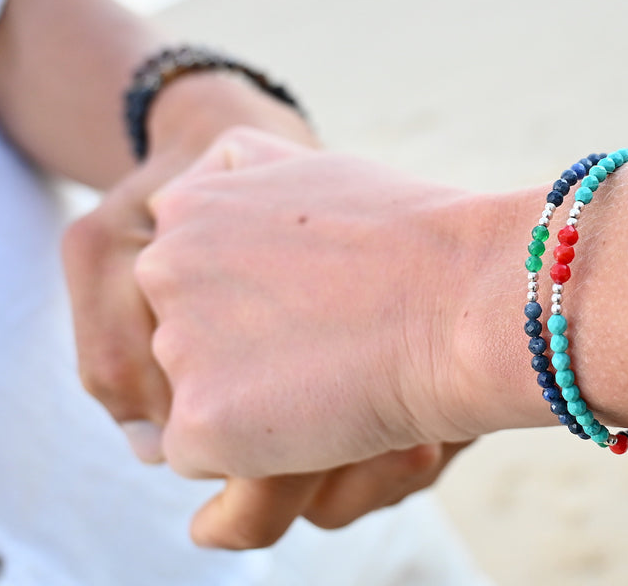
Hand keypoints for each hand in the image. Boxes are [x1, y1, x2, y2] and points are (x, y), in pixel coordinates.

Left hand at [64, 77, 466, 546]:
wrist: (466, 300)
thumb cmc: (412, 235)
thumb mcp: (312, 172)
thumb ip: (247, 184)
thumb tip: (222, 177)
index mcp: (186, 204)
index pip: (188, 275)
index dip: (256, 298)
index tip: (316, 298)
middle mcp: (161, 268)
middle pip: (184, 336)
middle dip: (243, 349)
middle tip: (327, 339)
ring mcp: (176, 346)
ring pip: (198, 396)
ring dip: (253, 398)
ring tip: (333, 372)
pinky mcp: (199, 423)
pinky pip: (209, 456)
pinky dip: (258, 452)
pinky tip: (320, 415)